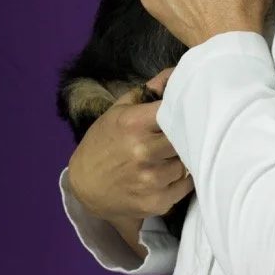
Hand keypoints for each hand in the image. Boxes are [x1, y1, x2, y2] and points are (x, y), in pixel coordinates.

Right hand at [66, 68, 191, 227]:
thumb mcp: (119, 110)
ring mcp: (151, 179)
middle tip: (189, 131)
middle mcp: (143, 151)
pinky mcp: (157, 202)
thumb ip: (149, 90)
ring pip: (188, 162)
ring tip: (175, 153)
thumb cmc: (104, 142)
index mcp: (134, 124)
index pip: (175, 110)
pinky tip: (172, 173)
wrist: (84, 185)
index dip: (185, 108)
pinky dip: (183, 179)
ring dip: (185, 157)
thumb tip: (176, 72)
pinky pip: (186, 186)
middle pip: (186, 136)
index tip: (190, 108)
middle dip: (187, 133)